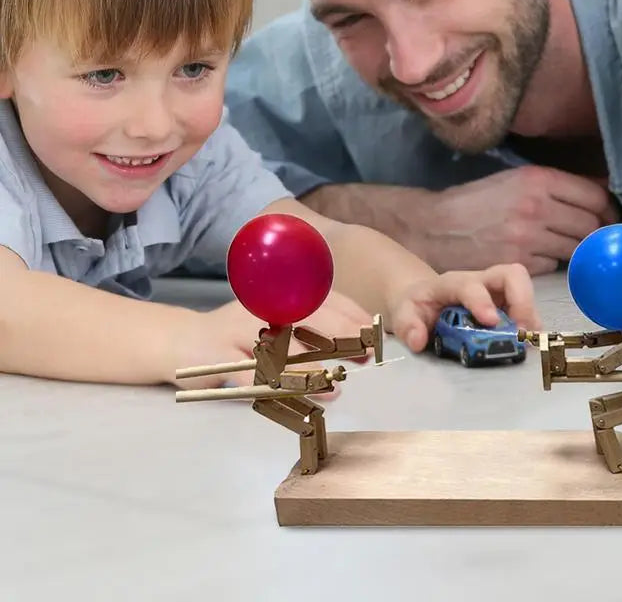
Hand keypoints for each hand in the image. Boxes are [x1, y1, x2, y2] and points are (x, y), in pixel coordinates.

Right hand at [174, 290, 372, 389]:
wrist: (178, 342)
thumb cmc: (236, 337)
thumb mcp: (272, 324)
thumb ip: (308, 330)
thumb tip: (355, 344)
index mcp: (275, 297)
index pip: (319, 297)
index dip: (349, 312)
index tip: (371, 330)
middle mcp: (258, 307)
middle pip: (304, 317)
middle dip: (339, 333)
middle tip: (363, 353)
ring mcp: (236, 329)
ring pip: (278, 348)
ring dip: (310, 368)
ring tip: (335, 385)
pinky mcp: (215, 355)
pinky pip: (246, 373)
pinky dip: (269, 386)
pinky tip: (289, 397)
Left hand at [390, 263, 539, 351]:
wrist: (426, 303)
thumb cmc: (418, 307)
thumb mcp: (404, 314)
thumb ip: (407, 325)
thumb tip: (417, 340)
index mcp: (454, 283)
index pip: (471, 285)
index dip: (482, 301)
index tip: (491, 321)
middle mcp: (482, 283)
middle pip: (512, 275)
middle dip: (522, 300)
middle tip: (522, 330)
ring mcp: (499, 295)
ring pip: (526, 293)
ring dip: (531, 318)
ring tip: (527, 343)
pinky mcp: (510, 309)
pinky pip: (529, 314)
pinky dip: (532, 331)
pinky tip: (527, 347)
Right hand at [423, 166, 617, 274]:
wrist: (433, 226)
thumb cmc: (475, 202)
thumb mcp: (513, 181)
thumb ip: (555, 185)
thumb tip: (602, 191)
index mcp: (537, 179)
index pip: (595, 197)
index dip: (607, 210)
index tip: (608, 218)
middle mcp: (536, 206)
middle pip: (591, 225)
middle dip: (597, 233)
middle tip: (593, 238)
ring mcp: (527, 237)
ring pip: (576, 249)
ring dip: (576, 251)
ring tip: (566, 248)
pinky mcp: (517, 263)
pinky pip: (552, 266)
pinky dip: (550, 264)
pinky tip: (536, 257)